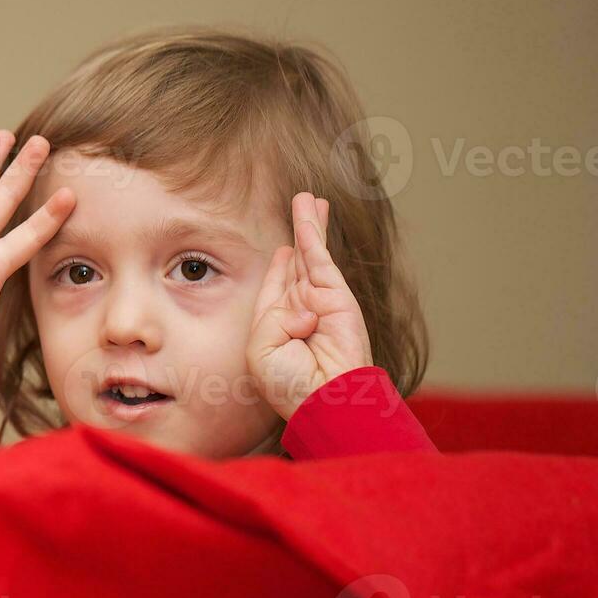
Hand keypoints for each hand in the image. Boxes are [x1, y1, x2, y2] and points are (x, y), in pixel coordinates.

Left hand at [247, 192, 374, 420]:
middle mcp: (299, 311)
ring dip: (308, 225)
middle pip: (297, 264)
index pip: (276, 287)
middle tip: (301, 206)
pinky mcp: (337, 297)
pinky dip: (313, 235)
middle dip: (299, 237)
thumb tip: (304, 307)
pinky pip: (320, 259)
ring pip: (311, 255)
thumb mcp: (260, 349)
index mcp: (276, 326)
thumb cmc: (289, 384)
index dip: (279, 267)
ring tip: (308, 199)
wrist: (324, 399)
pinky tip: (310, 215)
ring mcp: (320, 302)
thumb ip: (271, 317)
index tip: (283, 251)